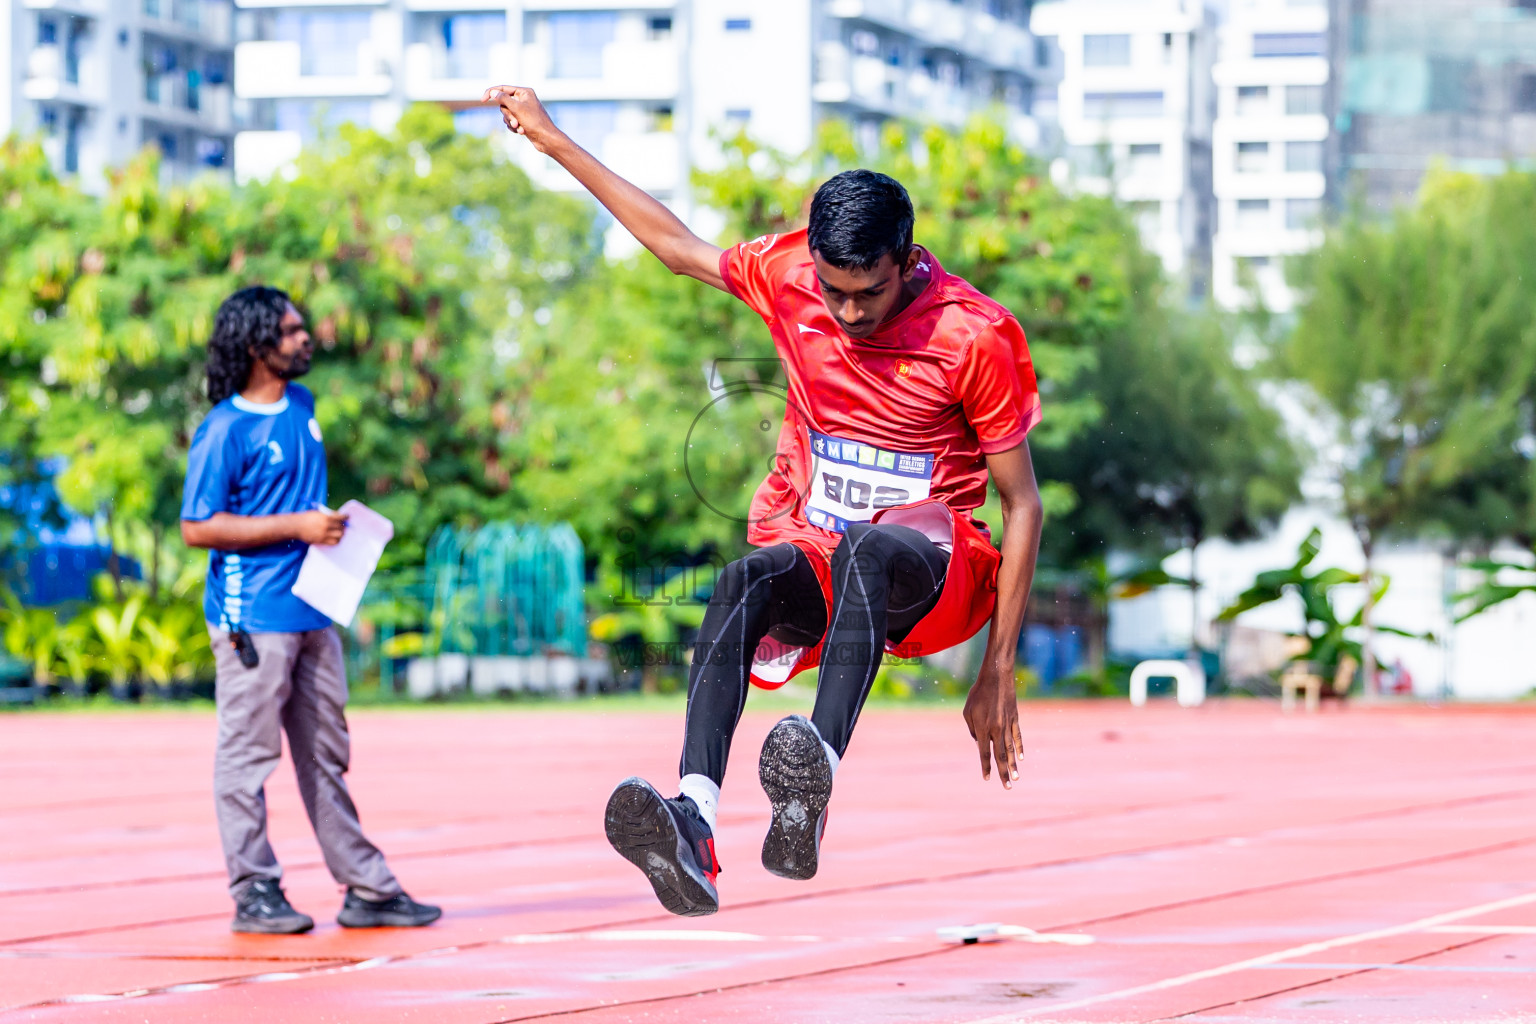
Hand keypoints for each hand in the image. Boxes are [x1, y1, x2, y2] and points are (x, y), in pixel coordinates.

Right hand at [294, 509, 347, 545]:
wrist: (296, 526)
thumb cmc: (307, 517)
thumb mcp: (318, 513)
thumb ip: (329, 515)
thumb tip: (339, 517)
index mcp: (326, 517)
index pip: (341, 517)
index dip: (346, 517)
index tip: (348, 517)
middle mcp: (326, 526)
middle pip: (341, 527)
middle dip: (343, 526)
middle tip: (343, 526)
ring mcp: (324, 534)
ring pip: (339, 536)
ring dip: (340, 534)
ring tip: (339, 532)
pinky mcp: (321, 541)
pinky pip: (333, 542)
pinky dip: (336, 540)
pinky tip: (335, 538)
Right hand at [482, 86, 561, 153]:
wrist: (546, 139)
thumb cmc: (535, 122)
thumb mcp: (517, 109)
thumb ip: (503, 99)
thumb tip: (493, 92)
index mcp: (524, 92)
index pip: (503, 88)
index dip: (492, 93)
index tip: (482, 100)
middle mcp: (524, 99)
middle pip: (504, 104)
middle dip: (508, 115)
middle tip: (516, 122)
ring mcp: (523, 110)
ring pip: (506, 114)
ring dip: (511, 122)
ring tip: (520, 128)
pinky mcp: (523, 120)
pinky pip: (510, 122)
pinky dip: (514, 127)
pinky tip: (521, 132)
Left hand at [963, 658, 1022, 789]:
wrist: (996, 677)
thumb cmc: (978, 693)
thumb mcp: (968, 711)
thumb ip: (972, 729)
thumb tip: (978, 742)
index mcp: (983, 728)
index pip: (984, 753)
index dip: (986, 766)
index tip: (987, 778)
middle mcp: (996, 729)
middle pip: (1001, 756)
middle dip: (1003, 773)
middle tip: (1007, 787)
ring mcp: (1008, 724)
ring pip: (1011, 749)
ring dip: (1013, 765)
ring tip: (1016, 778)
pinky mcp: (1015, 718)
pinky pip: (1017, 737)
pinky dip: (1019, 748)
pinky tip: (1020, 758)